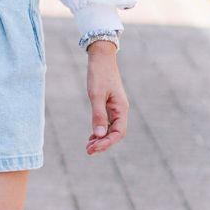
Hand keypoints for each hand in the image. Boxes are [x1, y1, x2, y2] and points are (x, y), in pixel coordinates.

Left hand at [85, 40, 127, 154]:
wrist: (101, 58)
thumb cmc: (99, 75)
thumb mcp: (96, 95)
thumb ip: (98, 115)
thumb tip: (99, 135)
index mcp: (121, 109)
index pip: (118, 133)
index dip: (107, 143)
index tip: (93, 148)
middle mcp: (120, 110)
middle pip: (115, 133)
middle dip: (103, 144)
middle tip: (88, 151)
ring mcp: (115, 108)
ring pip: (111, 129)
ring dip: (101, 139)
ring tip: (88, 147)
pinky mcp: (109, 105)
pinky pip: (107, 122)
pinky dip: (100, 131)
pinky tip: (92, 136)